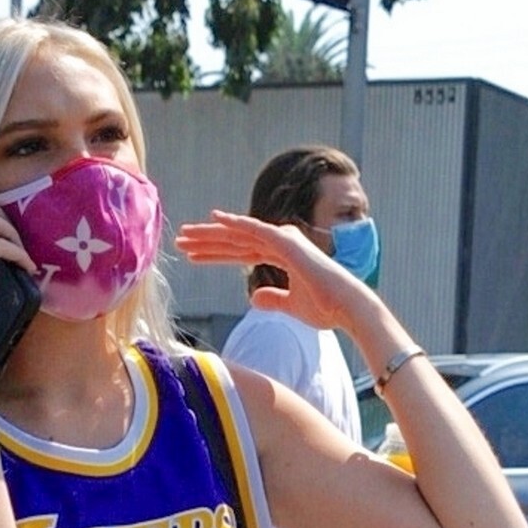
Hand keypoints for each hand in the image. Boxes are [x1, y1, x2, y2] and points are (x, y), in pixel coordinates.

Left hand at [174, 210, 383, 345]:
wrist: (347, 308)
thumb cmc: (326, 308)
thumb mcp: (291, 306)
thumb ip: (273, 299)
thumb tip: (254, 297)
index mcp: (280, 255)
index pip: (240, 253)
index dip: (215, 254)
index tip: (192, 255)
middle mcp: (280, 243)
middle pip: (235, 241)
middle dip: (206, 241)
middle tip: (180, 240)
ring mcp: (283, 240)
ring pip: (239, 235)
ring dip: (211, 234)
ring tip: (185, 235)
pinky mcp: (287, 243)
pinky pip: (255, 230)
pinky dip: (235, 224)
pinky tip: (215, 219)